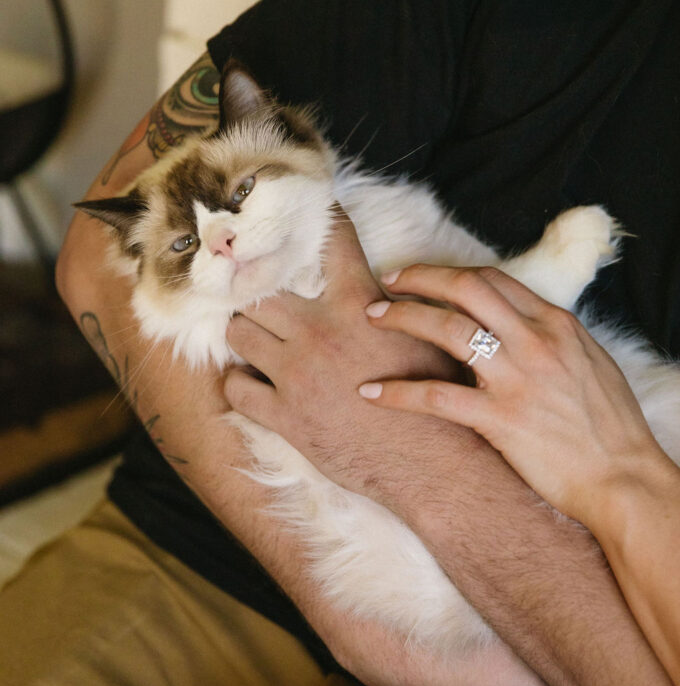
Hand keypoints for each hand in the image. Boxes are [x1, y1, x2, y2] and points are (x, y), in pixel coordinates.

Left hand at [223, 215, 461, 503]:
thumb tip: (379, 278)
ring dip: (245, 335)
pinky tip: (256, 386)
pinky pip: (235, 388)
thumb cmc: (438, 399)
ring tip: (258, 342)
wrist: (432, 464)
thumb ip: (396, 302)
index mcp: (360, 302)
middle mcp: (321, 331)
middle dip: (259, 294)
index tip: (297, 222)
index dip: (312, 220)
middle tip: (265, 304)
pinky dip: (240, 385)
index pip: (328, 237)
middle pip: (261, 289)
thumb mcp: (426, 337)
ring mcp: (297, 374)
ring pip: (238, 332)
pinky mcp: (285, 416)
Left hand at [359, 264, 663, 525]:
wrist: (623, 479)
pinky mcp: (500, 419)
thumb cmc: (611, 429)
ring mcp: (517, 378)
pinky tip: (370, 392)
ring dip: (401, 317)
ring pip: (446, 328)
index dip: (450, 273)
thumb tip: (523, 326)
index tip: (424, 277)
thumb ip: (553, 340)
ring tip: (371, 317)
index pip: (493, 280)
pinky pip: (436, 396)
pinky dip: (397, 392)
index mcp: (557, 324)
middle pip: (465, 288)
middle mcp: (535, 341)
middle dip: (419, 277)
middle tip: (387, 281)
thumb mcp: (590, 364)